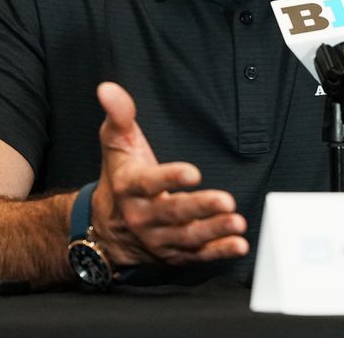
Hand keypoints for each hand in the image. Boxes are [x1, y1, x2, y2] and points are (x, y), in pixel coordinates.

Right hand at [89, 82, 248, 266]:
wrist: (105, 229)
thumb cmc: (119, 178)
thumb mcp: (116, 144)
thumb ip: (118, 115)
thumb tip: (108, 88)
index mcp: (130, 187)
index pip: (149, 183)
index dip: (170, 177)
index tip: (193, 172)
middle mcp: (143, 216)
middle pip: (174, 213)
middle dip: (200, 208)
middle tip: (225, 201)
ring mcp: (158, 238)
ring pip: (188, 237)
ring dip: (214, 230)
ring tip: (236, 222)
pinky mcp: (173, 253)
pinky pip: (197, 255)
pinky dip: (218, 251)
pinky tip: (237, 244)